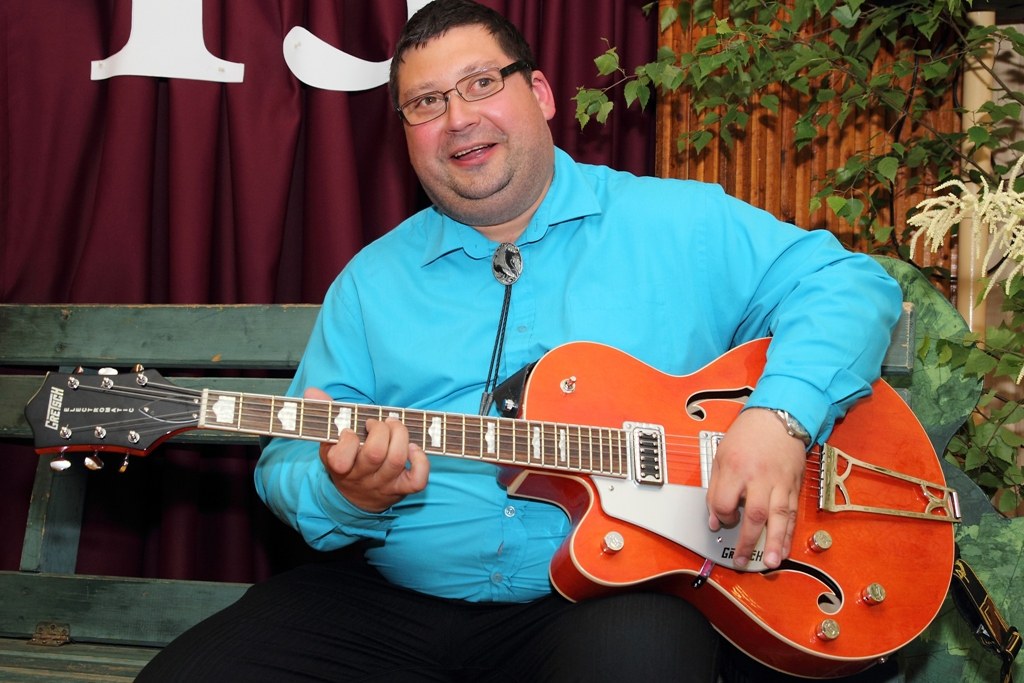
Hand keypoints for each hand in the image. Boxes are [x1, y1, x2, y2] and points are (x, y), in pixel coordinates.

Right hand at [305, 387, 429, 512]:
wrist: (356, 497)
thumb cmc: (346, 458)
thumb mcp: (330, 440)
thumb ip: (326, 413)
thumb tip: (312, 391)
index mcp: (339, 465)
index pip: (341, 459)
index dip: (348, 440)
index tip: (350, 431)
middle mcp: (361, 477)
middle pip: (375, 454)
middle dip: (381, 430)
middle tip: (379, 423)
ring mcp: (382, 484)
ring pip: (396, 460)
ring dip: (400, 436)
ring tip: (395, 427)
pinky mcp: (402, 489)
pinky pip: (417, 481)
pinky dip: (421, 461)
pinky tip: (413, 448)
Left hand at [705, 407, 806, 569]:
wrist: (778, 417)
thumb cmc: (748, 434)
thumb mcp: (721, 454)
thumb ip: (715, 488)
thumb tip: (714, 519)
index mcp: (735, 467)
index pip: (724, 502)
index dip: (720, 516)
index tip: (721, 520)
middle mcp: (758, 477)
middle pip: (754, 514)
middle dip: (748, 541)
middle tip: (741, 560)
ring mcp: (779, 482)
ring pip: (779, 517)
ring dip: (775, 543)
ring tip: (771, 563)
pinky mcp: (793, 486)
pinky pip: (792, 514)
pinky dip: (789, 534)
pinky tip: (785, 549)